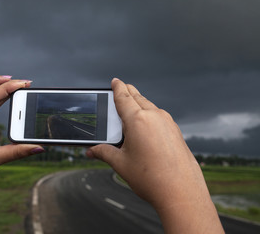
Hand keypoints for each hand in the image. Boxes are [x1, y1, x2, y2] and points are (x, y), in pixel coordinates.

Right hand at [87, 78, 223, 232]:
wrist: (181, 192)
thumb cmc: (151, 178)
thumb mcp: (121, 164)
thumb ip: (103, 152)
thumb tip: (91, 151)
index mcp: (138, 120)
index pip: (124, 97)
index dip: (117, 88)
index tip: (115, 81)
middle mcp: (155, 116)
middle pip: (138, 98)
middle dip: (128, 91)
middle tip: (122, 87)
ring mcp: (168, 123)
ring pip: (150, 106)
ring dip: (140, 103)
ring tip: (132, 106)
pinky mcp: (175, 131)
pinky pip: (160, 116)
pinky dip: (150, 114)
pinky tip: (146, 124)